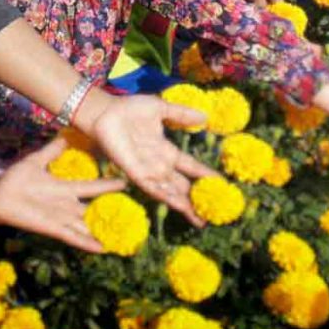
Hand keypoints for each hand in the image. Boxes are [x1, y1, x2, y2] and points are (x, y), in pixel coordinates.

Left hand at [0, 136, 125, 252]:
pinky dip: (87, 242)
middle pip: (94, 210)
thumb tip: (64, 135)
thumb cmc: (17, 179)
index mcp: (65, 188)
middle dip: (111, 213)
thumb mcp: (36, 161)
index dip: (108, 186)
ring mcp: (61, 217)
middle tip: (133, 216)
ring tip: (123, 238)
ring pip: (87, 225)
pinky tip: (102, 248)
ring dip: (103, 232)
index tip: (126, 183)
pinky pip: (72, 236)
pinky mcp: (53, 228)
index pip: (92, 187)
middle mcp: (67, 204)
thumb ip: (52, 150)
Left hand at [83, 91, 213, 225]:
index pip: (191, 167)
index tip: (222, 185)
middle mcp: (159, 164)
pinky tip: (178, 205)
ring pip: (170, 192)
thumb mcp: (161, 109)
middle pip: (182, 186)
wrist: (106, 111)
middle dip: (196, 200)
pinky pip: (152, 187)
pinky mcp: (134, 172)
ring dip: (184, 204)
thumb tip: (205, 117)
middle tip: (214, 214)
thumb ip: (182, 114)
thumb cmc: (130, 109)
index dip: (206, 176)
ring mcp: (148, 170)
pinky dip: (165, 196)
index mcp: (166, 150)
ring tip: (200, 218)